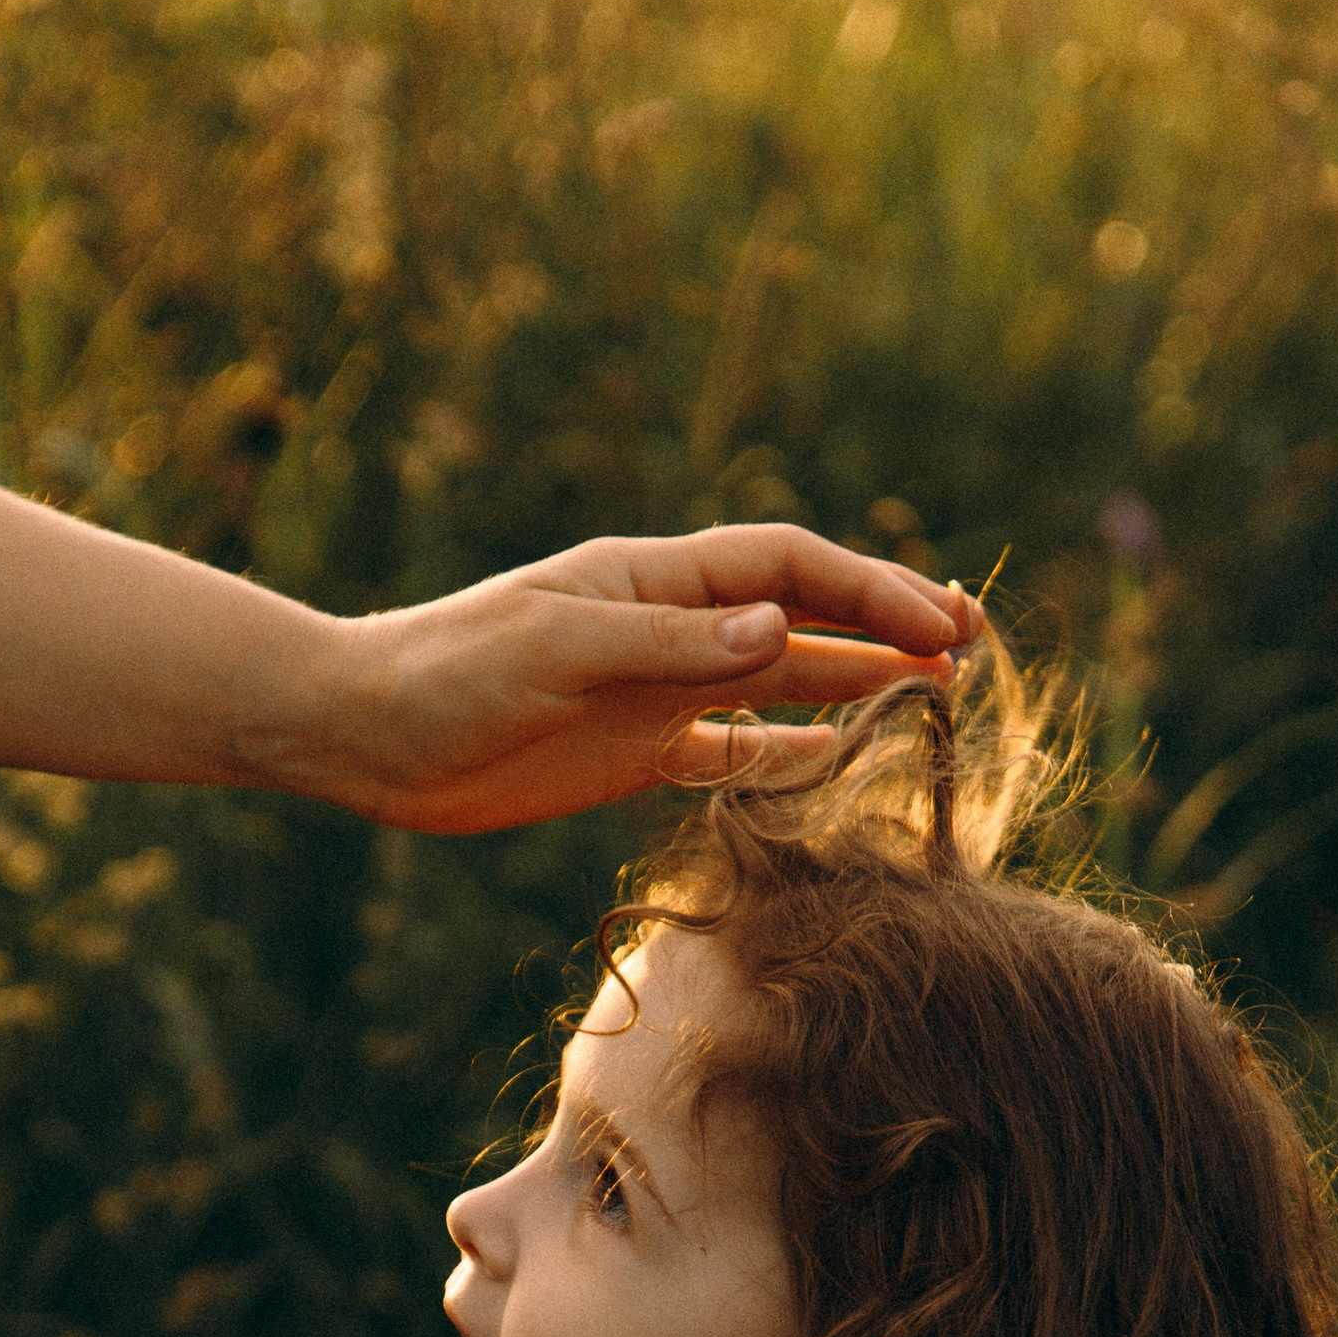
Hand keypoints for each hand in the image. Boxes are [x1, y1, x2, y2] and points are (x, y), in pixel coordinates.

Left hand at [328, 528, 986, 833]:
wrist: (369, 735)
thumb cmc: (450, 674)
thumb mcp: (560, 652)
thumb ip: (672, 647)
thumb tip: (780, 631)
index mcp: (653, 581)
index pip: (786, 571)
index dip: (868, 590)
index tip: (937, 625)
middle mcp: (665, 629)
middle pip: (799, 618)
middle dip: (884, 627)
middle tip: (968, 649)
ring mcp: (652, 693)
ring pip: (776, 686)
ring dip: (850, 687)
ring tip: (927, 699)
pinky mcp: (629, 754)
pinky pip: (728, 754)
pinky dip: (784, 760)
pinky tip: (836, 765)